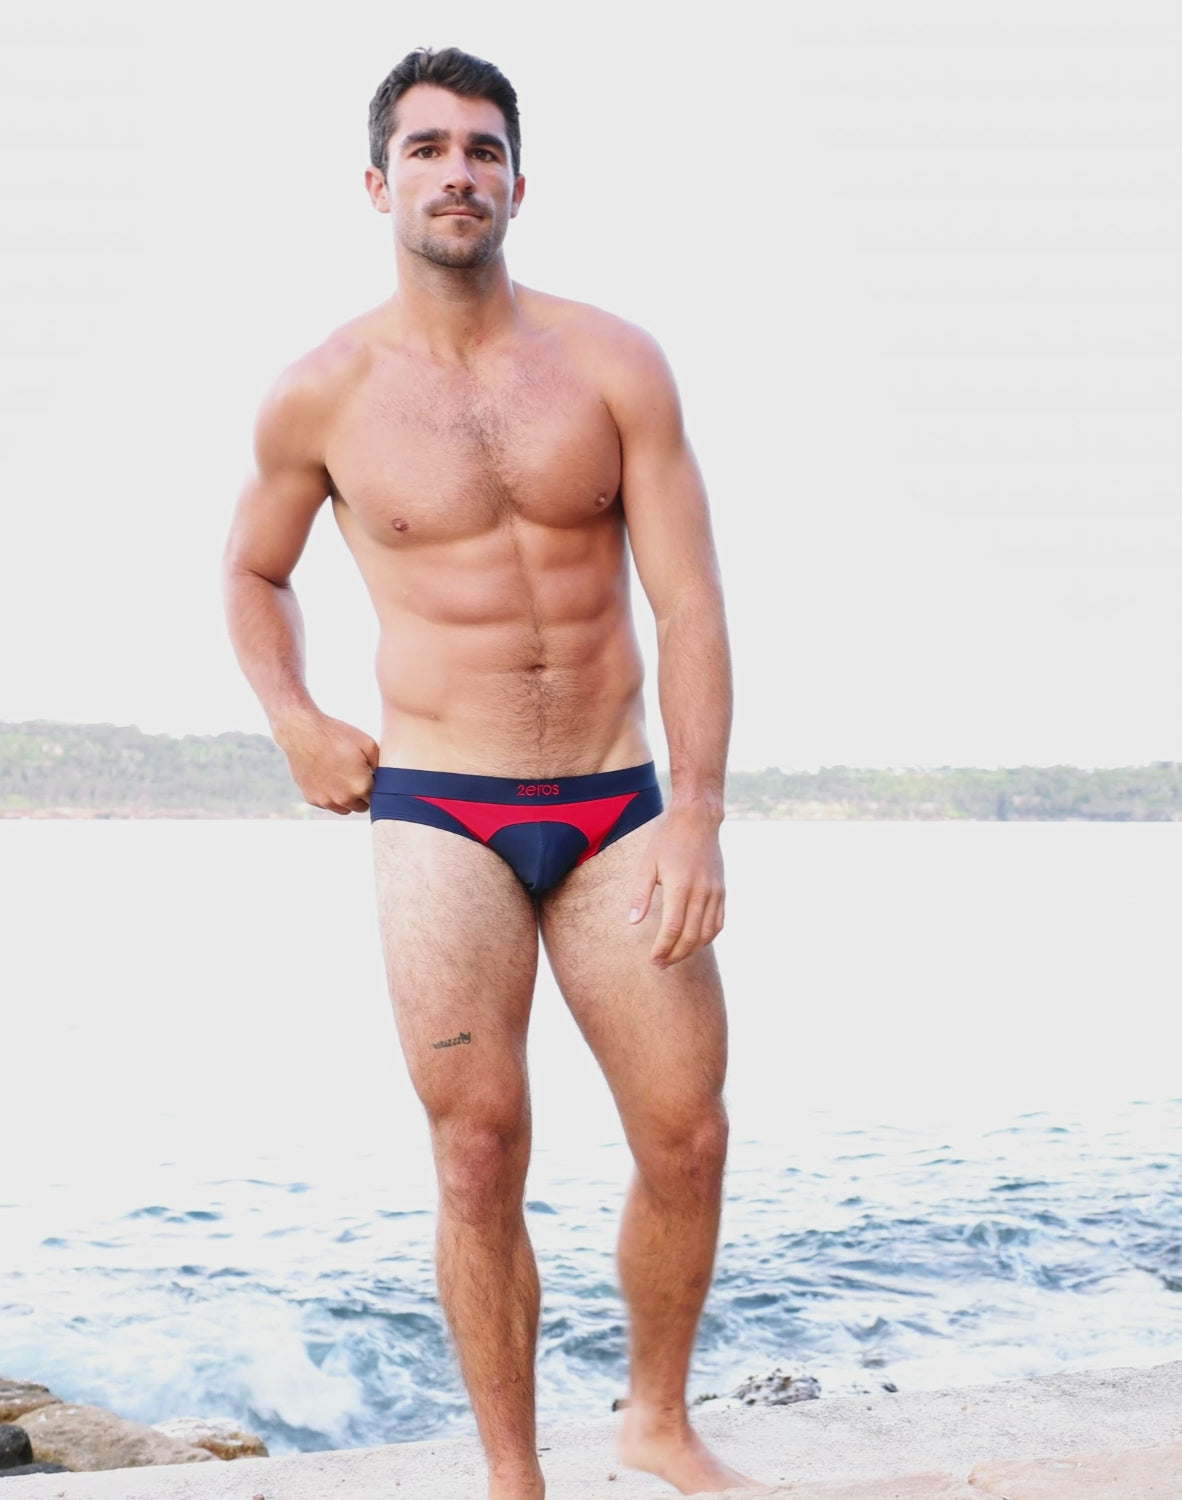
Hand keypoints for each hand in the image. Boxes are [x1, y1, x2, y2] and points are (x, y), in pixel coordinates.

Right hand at [274, 711, 378, 814]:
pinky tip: (327, 776)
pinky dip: (329, 795)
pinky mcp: (311, 798)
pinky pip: (327, 803)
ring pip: (344, 808)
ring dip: (347, 798)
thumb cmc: (337, 735)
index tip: (373, 778)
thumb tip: (388, 778)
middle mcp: (344, 799)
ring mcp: (326, 800)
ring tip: (343, 777)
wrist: (303, 732)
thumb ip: (381, 765)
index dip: (376, 788)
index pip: (378, 799)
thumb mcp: (368, 744)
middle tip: (358, 776)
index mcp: (362, 787)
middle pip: (362, 806)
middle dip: (363, 795)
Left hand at [628, 805, 724, 967]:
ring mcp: (714, 893)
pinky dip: (707, 938)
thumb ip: (640, 895)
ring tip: (674, 957)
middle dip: (674, 955)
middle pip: (690, 936)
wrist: (697, 821)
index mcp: (680, 886)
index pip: (672, 928)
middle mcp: (701, 892)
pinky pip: (718, 923)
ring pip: (706, 933)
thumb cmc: (667, 840)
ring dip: (691, 950)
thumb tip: (633, 922)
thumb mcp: (647, 864)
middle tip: (660, 964)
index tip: (653, 959)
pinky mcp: (721, 891)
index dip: (662, 948)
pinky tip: (694, 943)